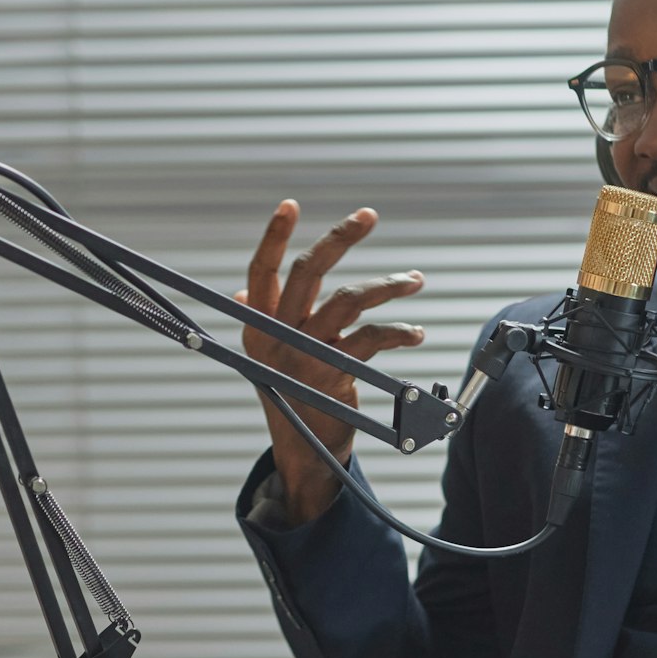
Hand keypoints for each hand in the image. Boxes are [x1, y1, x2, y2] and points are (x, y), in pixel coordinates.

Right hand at [235, 200, 426, 524]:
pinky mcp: (334, 374)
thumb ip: (262, 321)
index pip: (260, 272)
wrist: (305, 452)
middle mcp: (276, 336)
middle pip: (307, 272)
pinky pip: (372, 338)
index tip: (290, 204)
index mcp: (257, 326)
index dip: (273, 236)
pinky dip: (398, 332)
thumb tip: (242, 289)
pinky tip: (414, 333)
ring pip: (347, 299)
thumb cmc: (291, 396)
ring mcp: (304, 355)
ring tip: (414, 281)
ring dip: (387, 285)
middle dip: (339, 238)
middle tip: (368, 216)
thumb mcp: (268, 358)